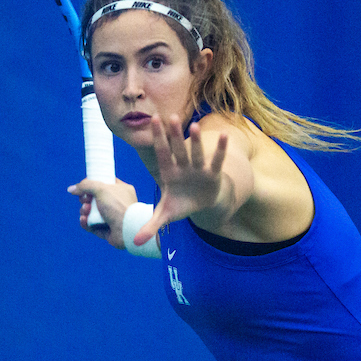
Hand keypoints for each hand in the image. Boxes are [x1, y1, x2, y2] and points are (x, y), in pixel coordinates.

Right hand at [67, 178, 138, 247]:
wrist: (127, 229)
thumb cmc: (118, 206)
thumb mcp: (101, 189)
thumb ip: (85, 185)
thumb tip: (71, 189)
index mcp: (121, 190)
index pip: (105, 183)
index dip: (94, 183)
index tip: (85, 185)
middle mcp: (117, 203)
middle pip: (95, 198)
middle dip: (86, 199)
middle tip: (85, 199)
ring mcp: (112, 217)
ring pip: (92, 212)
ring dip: (84, 211)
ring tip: (86, 211)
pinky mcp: (107, 230)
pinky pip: (92, 225)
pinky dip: (86, 223)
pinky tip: (84, 219)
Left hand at [134, 114, 229, 246]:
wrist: (201, 205)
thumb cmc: (180, 205)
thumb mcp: (165, 215)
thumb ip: (151, 226)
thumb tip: (136, 243)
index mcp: (169, 174)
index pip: (161, 154)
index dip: (157, 138)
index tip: (152, 120)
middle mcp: (183, 168)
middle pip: (177, 150)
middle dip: (173, 135)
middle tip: (170, 116)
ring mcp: (198, 170)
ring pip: (195, 153)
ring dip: (195, 141)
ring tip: (194, 126)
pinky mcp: (212, 175)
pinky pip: (216, 161)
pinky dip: (220, 150)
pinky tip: (224, 136)